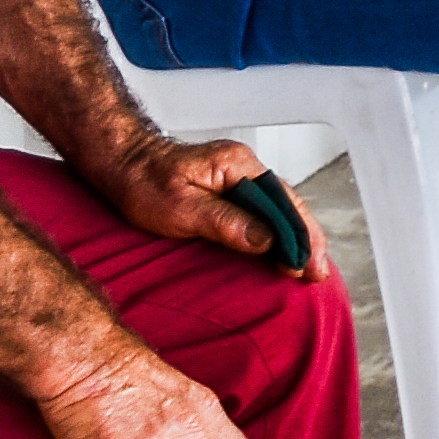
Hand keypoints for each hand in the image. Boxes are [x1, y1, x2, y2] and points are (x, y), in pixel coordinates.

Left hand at [81, 125, 315, 277]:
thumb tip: (267, 241)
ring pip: (279, 210)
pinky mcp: (229, 191)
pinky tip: (282, 251)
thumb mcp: (181, 208)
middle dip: (307, 240)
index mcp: (239, 165)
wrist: (120, 164)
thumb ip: (226, 222)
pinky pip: (263, 212)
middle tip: (318, 274)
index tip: (308, 266)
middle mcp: (246, 168)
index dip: (300, 236)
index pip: (283, 203)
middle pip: (289, 206)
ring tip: (310, 268)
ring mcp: (239, 178)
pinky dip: (277, 233)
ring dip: (295, 239)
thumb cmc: (142, 182)